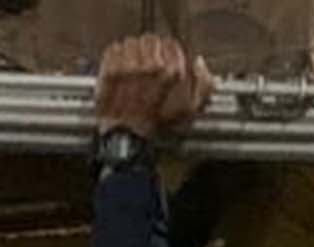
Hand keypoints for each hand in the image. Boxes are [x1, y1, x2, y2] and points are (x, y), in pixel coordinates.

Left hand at [96, 34, 213, 140]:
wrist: (127, 138)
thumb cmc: (157, 126)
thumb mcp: (189, 111)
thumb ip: (203, 85)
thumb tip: (199, 62)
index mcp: (172, 73)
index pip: (170, 44)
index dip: (166, 51)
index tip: (162, 59)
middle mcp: (151, 67)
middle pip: (150, 40)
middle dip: (149, 50)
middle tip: (146, 62)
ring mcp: (129, 68)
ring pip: (131, 42)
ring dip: (132, 51)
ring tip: (132, 65)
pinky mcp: (110, 70)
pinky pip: (114, 49)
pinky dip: (116, 56)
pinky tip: (119, 68)